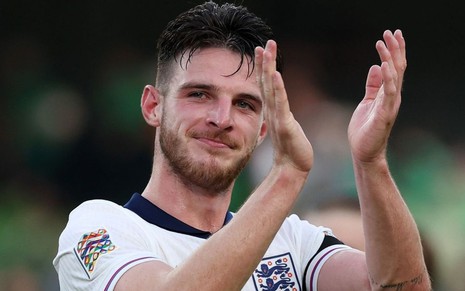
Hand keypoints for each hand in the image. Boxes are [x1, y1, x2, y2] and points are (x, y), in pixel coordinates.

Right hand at [255, 40, 312, 172]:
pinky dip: (277, 88)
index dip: (263, 67)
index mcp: (273, 110)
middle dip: (264, 62)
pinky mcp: (284, 125)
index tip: (262, 50)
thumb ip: (280, 115)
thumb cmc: (290, 149)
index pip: (266, 85)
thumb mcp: (285, 126)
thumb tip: (278, 109)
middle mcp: (272, 111)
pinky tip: (275, 75)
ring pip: (271, 89)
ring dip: (268, 68)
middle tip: (263, 44)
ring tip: (266, 51)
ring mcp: (277, 117)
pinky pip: (280, 104)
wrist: (292, 168)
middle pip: (266, 82)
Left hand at [348, 30, 406, 163]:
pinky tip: (385, 64)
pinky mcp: (384, 114)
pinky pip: (388, 93)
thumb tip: (376, 66)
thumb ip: (372, 85)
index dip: (394, 51)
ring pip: (394, 77)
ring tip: (385, 42)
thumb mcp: (367, 102)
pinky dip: (388, 78)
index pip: (394, 68)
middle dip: (395, 49)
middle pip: (397, 68)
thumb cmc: (365, 129)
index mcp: (387, 93)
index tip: (391, 34)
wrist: (363, 152)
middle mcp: (392, 97)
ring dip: (391, 58)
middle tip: (391, 31)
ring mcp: (390, 105)